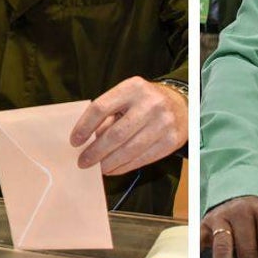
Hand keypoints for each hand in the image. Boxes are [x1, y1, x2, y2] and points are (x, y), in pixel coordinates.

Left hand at [70, 77, 186, 174]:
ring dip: (109, 163)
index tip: (74, 141)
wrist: (182, 105)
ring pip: (129, 150)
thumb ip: (107, 115)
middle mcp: (150, 104)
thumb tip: (86, 140)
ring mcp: (163, 123)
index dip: (84, 127)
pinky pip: (143, 158)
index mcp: (132, 88)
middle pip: (115, 134)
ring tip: (98, 168)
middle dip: (95, 151)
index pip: (100, 108)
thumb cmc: (144, 102)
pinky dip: (125, 167)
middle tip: (83, 162)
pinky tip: (114, 169)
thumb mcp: (125, 98)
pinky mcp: (171, 140)